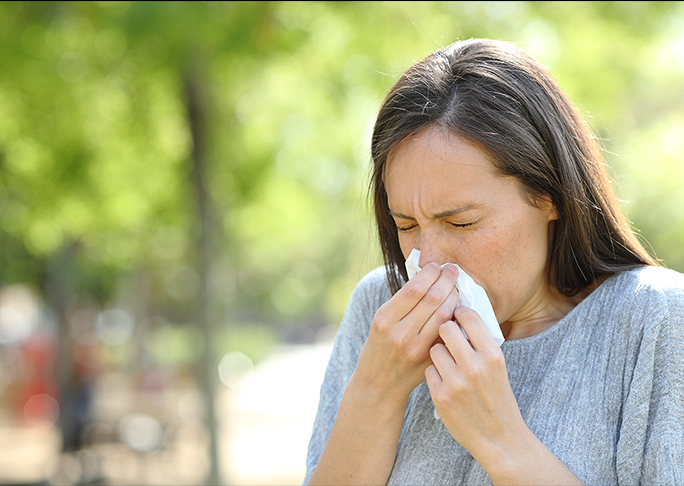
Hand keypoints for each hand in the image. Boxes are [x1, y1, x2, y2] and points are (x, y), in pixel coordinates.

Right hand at [353, 263, 460, 402]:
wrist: (378, 385)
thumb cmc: (379, 347)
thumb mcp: (381, 322)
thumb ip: (402, 303)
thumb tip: (428, 277)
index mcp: (384, 318)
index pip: (414, 288)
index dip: (430, 273)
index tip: (436, 265)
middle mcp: (400, 332)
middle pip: (432, 298)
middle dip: (446, 279)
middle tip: (453, 270)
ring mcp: (416, 348)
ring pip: (444, 314)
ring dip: (454, 296)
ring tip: (457, 286)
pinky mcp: (428, 359)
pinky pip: (446, 333)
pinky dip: (454, 317)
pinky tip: (458, 308)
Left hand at [425, 306, 526, 463]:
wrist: (499, 438)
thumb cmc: (498, 399)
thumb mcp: (498, 367)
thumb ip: (480, 343)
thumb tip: (459, 316)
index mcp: (492, 355)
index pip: (469, 317)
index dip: (459, 313)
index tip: (456, 315)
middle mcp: (474, 366)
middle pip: (445, 328)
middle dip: (444, 330)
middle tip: (447, 337)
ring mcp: (456, 382)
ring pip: (434, 349)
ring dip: (438, 353)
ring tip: (448, 364)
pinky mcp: (441, 396)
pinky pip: (429, 371)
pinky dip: (435, 374)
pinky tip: (446, 382)